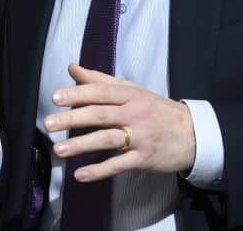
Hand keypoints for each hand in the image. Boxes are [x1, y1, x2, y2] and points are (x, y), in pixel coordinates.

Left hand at [45, 63, 195, 182]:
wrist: (193, 133)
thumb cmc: (155, 109)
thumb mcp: (131, 90)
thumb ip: (99, 80)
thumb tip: (72, 68)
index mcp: (129, 94)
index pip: (100, 92)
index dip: (77, 94)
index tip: (55, 98)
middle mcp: (134, 113)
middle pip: (100, 114)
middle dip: (72, 119)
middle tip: (48, 124)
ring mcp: (140, 137)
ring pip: (107, 139)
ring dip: (81, 145)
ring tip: (59, 149)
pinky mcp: (144, 158)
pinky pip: (119, 165)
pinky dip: (99, 170)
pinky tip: (80, 174)